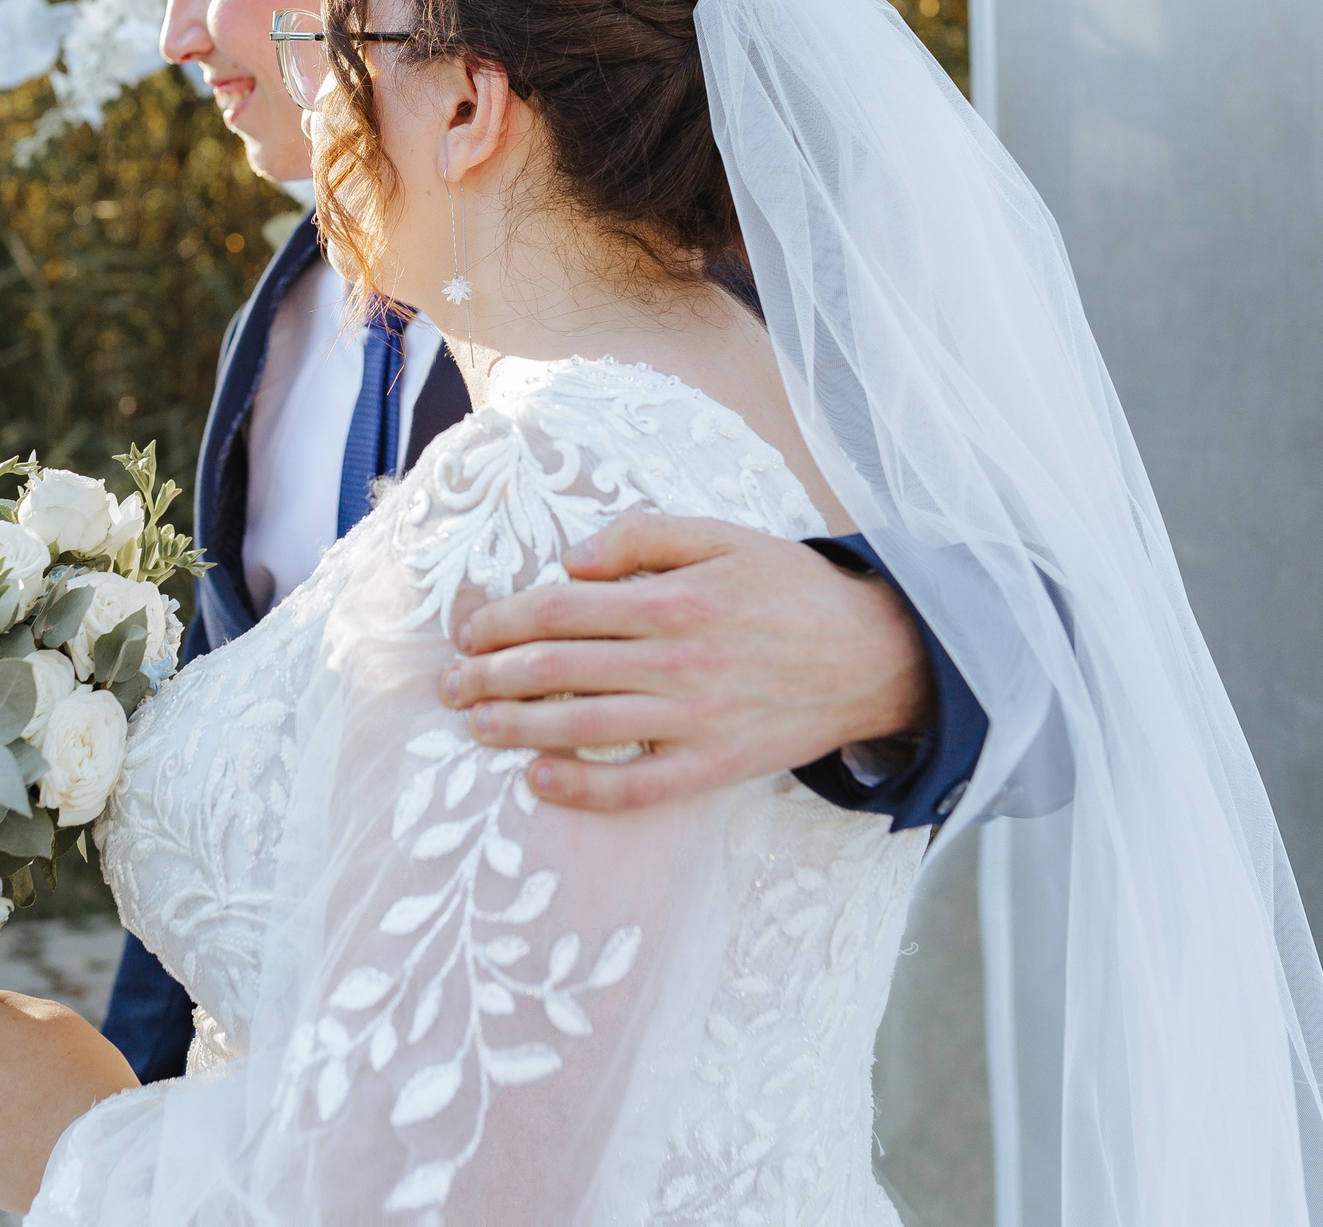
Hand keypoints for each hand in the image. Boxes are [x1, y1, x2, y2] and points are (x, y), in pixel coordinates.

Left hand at [441, 514, 929, 809]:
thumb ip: (645, 534)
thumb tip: (572, 559)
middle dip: (492, 676)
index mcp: (675, 597)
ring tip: (475, 726)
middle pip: (560, 668)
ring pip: (584, 727)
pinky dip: (583, 788)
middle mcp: (678, 659)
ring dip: (518, 728)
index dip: (504, 621)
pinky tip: (540, 780)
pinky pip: (637, 786)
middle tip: (449, 684)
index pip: (562, 609)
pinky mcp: (715, 765)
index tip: (469, 632)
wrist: (873, 655)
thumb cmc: (790, 589)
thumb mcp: (725, 535)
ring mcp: (695, 718)